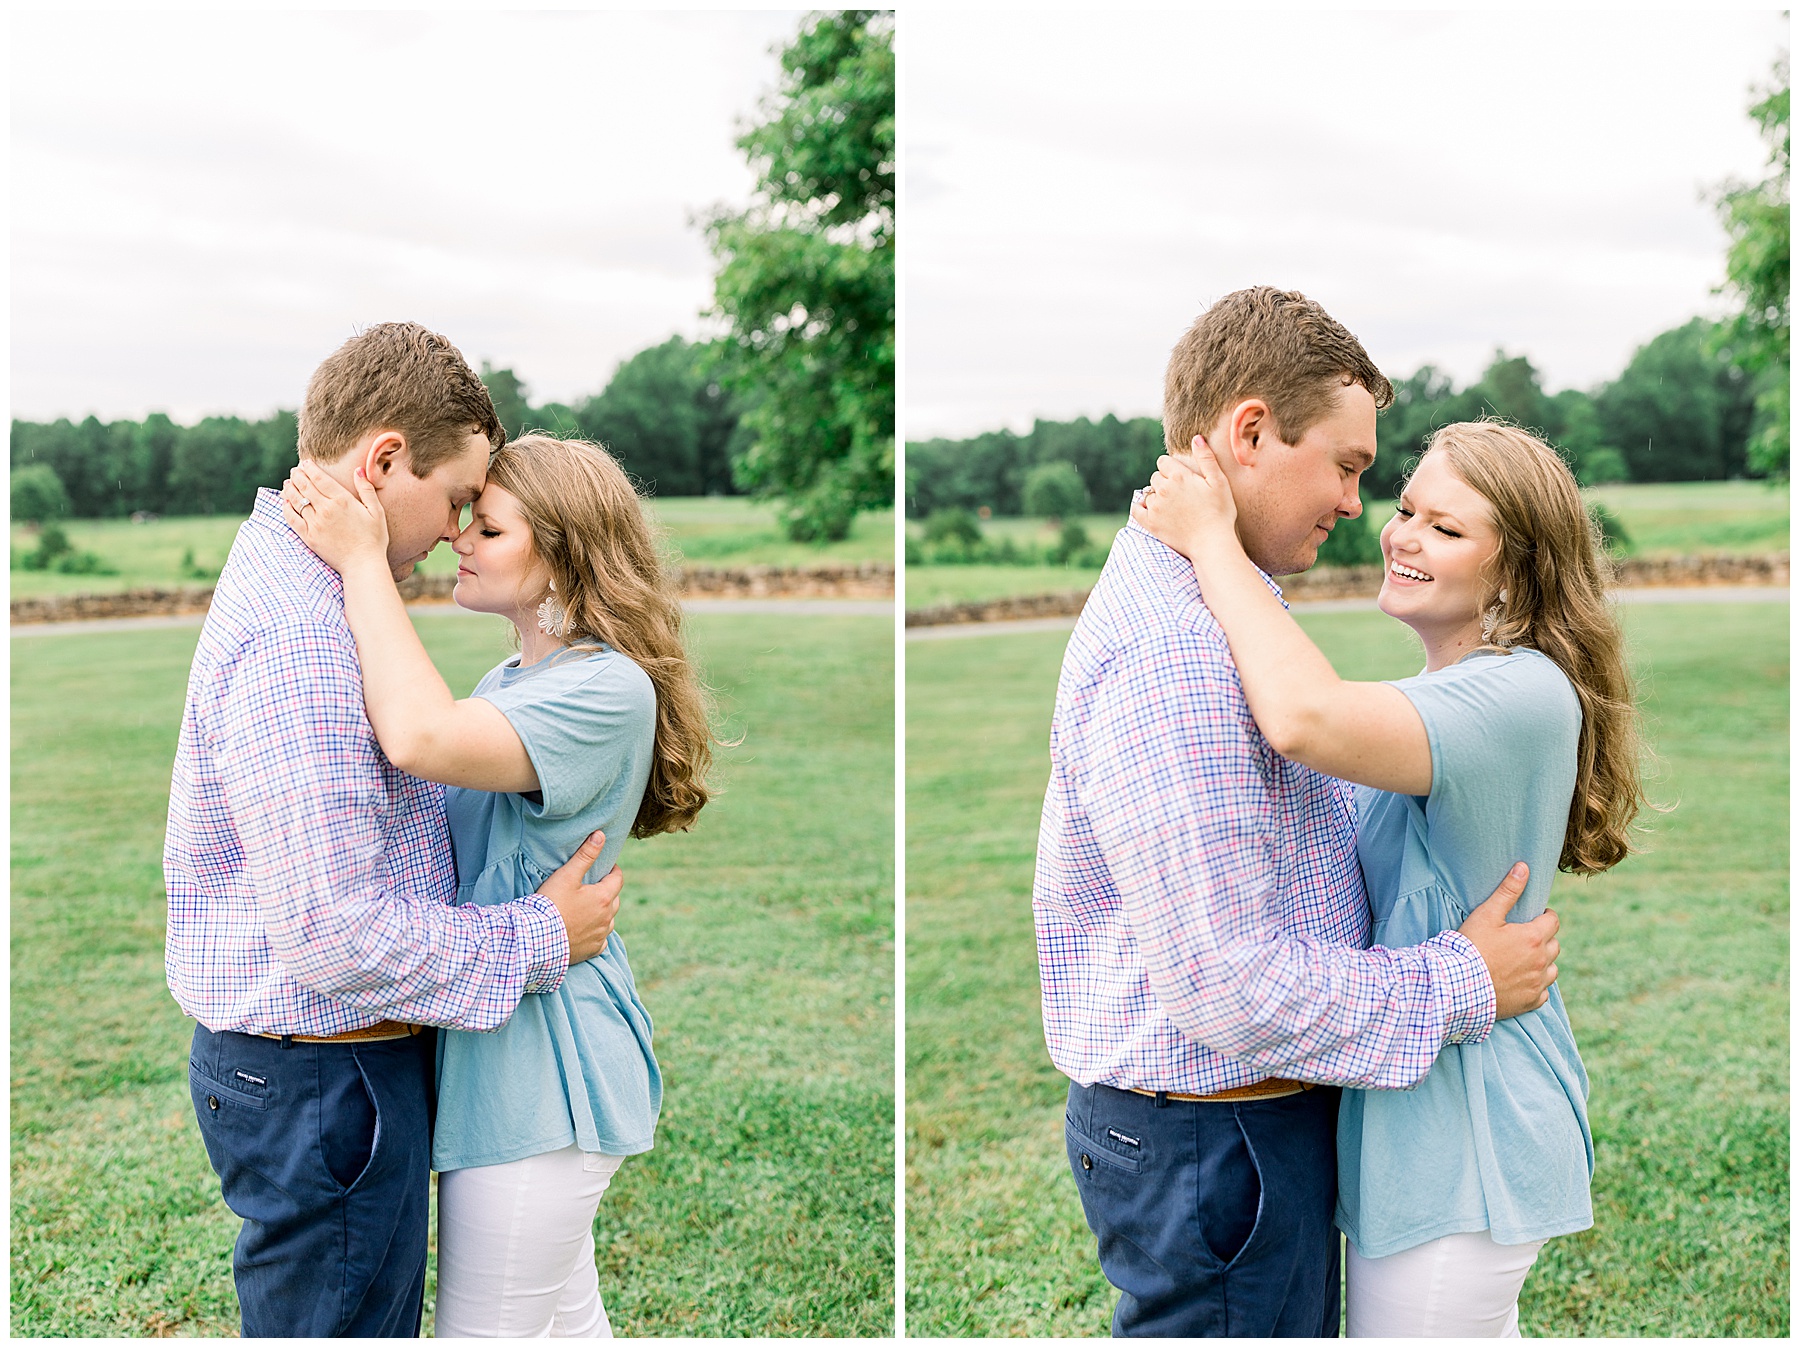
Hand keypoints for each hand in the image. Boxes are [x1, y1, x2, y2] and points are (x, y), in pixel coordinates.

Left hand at [281, 460, 389, 574]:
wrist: (363, 564)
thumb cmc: (373, 538)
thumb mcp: (376, 511)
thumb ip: (366, 489)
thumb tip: (358, 470)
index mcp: (342, 501)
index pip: (320, 478)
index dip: (310, 468)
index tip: (306, 462)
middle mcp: (325, 509)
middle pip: (305, 486)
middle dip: (298, 475)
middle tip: (295, 470)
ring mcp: (315, 523)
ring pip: (296, 500)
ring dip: (290, 488)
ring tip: (288, 482)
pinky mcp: (308, 536)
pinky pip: (292, 518)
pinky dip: (286, 507)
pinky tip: (285, 502)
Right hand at [537, 830, 622, 964]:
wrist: (537, 939)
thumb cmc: (551, 904)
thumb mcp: (567, 875)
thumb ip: (585, 855)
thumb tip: (600, 835)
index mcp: (604, 897)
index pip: (618, 879)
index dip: (613, 870)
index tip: (606, 866)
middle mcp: (607, 917)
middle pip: (614, 899)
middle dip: (608, 890)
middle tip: (594, 886)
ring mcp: (600, 935)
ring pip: (609, 920)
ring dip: (604, 912)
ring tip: (589, 907)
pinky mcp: (592, 950)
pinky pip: (601, 940)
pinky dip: (597, 933)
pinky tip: (588, 930)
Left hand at [1130, 439, 1238, 561]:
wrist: (1212, 542)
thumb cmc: (1220, 511)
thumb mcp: (1218, 481)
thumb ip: (1206, 458)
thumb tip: (1196, 438)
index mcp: (1178, 476)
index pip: (1164, 462)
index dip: (1172, 468)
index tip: (1182, 478)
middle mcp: (1163, 489)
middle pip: (1155, 477)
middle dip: (1165, 481)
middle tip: (1180, 494)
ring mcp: (1154, 507)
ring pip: (1148, 493)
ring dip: (1157, 496)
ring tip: (1173, 507)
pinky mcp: (1150, 523)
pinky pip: (1136, 509)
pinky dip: (1141, 507)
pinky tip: (1150, 510)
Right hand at [1457, 863, 1560, 1019]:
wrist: (1457, 986)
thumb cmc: (1470, 947)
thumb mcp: (1486, 914)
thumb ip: (1508, 891)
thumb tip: (1524, 867)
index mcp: (1534, 938)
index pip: (1553, 921)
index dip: (1544, 916)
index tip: (1532, 917)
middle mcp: (1541, 961)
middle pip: (1554, 945)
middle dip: (1543, 938)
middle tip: (1523, 937)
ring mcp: (1537, 984)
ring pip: (1552, 969)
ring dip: (1543, 963)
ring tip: (1523, 960)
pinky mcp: (1529, 1002)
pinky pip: (1542, 993)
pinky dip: (1535, 986)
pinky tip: (1520, 981)